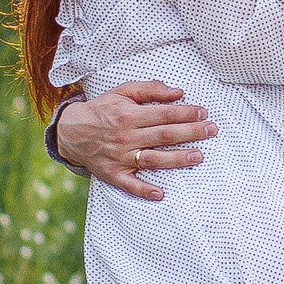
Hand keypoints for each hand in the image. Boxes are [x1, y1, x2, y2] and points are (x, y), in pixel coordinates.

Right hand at [54, 82, 215, 201]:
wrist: (72, 131)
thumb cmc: (103, 109)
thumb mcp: (122, 92)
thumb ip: (150, 89)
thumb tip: (177, 92)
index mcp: (128, 115)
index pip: (163, 114)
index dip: (185, 113)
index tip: (203, 113)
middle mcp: (125, 136)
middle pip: (163, 135)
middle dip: (190, 133)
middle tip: (211, 131)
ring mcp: (119, 157)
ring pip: (152, 159)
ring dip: (177, 159)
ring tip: (198, 156)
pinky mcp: (113, 174)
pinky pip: (130, 184)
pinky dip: (144, 190)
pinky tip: (160, 193)